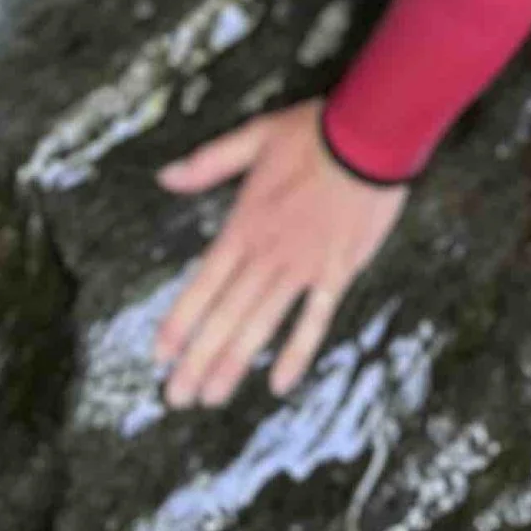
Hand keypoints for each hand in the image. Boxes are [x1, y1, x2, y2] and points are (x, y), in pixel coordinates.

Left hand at [152, 100, 406, 408]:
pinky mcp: (337, 272)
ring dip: (234, 363)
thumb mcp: (254, 137)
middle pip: (226, 315)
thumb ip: (208, 162)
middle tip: (176, 397)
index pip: (203, 282)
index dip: (180, 321)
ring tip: (211, 397)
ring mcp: (303, 267)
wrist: (371, 135)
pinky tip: (278, 384)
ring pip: (261, 324)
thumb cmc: (313, 133)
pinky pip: (314, 320)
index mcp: (244, 224)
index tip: (159, 356)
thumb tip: (165, 177)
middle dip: (198, 359)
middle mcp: (268, 253)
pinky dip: (296, 353)